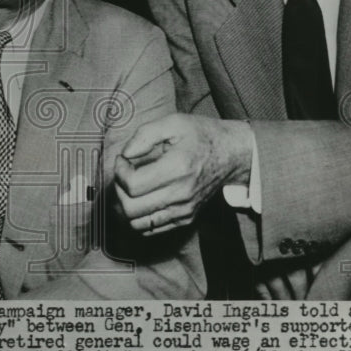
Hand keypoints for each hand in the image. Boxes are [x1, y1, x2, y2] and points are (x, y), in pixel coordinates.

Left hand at [114, 113, 253, 235]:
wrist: (231, 154)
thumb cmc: (200, 136)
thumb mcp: (173, 122)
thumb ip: (145, 135)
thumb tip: (125, 154)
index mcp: (177, 168)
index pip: (133, 186)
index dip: (119, 172)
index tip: (124, 159)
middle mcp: (181, 195)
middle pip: (131, 209)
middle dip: (119, 190)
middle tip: (125, 173)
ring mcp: (184, 210)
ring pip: (137, 224)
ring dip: (125, 206)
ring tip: (131, 187)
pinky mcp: (185, 219)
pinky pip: (151, 228)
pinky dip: (138, 216)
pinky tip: (141, 197)